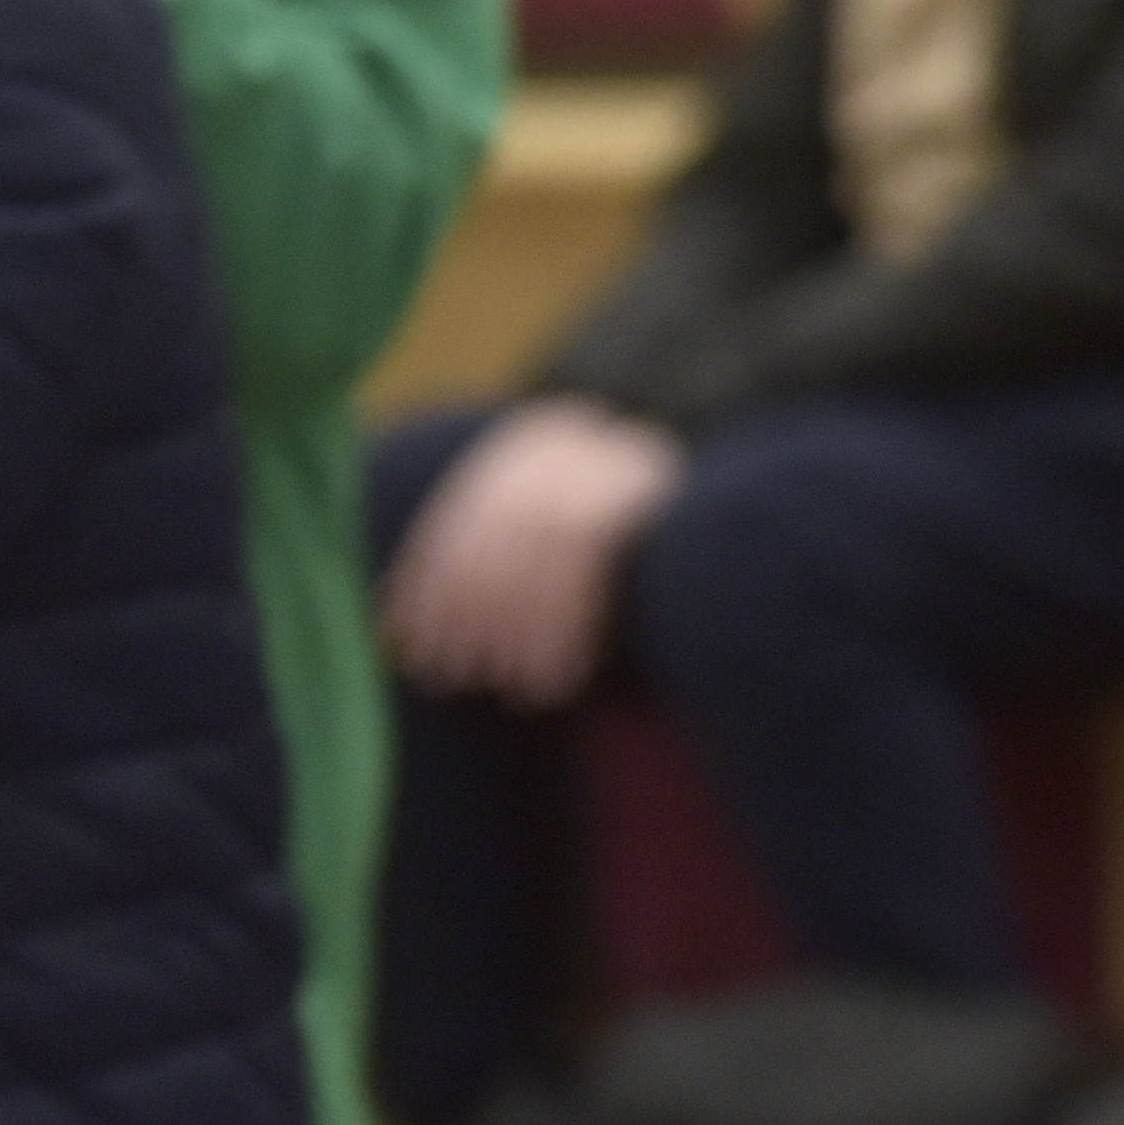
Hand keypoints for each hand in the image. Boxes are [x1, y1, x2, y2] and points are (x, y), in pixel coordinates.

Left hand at [379, 401, 684, 708]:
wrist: (735, 538)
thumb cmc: (620, 556)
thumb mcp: (543, 545)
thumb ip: (482, 568)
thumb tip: (388, 622)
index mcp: (530, 440)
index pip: (457, 521)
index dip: (427, 590)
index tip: (408, 646)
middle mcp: (565, 439)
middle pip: (493, 538)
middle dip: (468, 615)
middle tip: (456, 674)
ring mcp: (606, 462)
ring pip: (539, 558)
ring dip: (519, 633)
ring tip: (508, 685)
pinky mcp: (641, 498)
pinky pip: (588, 575)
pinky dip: (566, 634)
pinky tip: (557, 680)